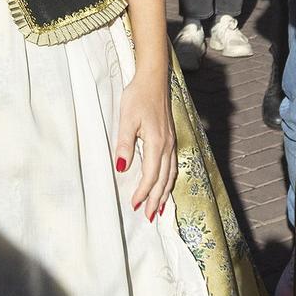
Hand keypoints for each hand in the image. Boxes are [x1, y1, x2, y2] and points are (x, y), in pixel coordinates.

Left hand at [115, 69, 176, 220]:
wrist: (153, 79)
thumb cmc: (137, 96)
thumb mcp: (126, 118)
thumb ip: (124, 143)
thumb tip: (122, 168)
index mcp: (156, 142)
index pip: (151, 175)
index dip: (143, 192)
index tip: (135, 205)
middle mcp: (167, 145)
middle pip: (164, 179)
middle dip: (156, 199)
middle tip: (149, 217)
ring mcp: (171, 142)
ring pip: (171, 174)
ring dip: (165, 193)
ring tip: (159, 209)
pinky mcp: (170, 138)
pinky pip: (173, 165)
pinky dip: (170, 180)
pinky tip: (166, 185)